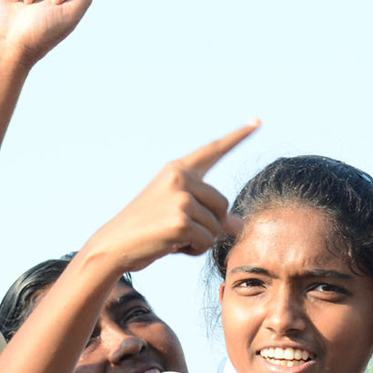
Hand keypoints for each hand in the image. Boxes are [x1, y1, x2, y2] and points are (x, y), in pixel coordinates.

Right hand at [80, 122, 258, 274]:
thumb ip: (209, 213)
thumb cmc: (147, 230)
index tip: (258, 121)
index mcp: (177, 170)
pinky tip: (170, 245)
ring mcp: (181, 198)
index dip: (238, 137)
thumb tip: (239, 225)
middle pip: (222, 204)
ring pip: (216, 227)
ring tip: (170, 237)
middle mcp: (180, 178)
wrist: (114, 245)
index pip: (213, 150)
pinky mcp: (180, 221)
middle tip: (177, 229)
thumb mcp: (180, 214)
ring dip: (199, 240)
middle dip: (209, 224)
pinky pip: (206, 242)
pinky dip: (194, 250)